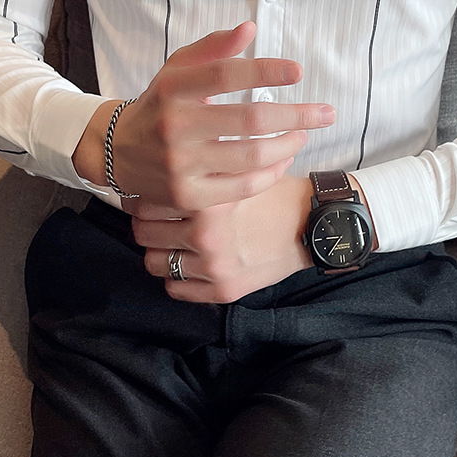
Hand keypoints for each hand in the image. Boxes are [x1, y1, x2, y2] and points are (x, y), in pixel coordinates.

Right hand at [72, 21, 334, 213]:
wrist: (118, 151)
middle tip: (326, 113)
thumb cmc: (160, 103)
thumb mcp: (177, 69)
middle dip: (297, 116)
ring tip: (305, 135)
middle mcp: (175, 126)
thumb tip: (250, 28)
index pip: (226, 75)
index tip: (298, 71)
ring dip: (289, 145)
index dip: (266, 71)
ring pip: (252, 157)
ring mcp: (181, 165)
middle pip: (249, 120)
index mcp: (174, 88)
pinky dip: (271, 173)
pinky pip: (242, 187)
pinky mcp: (188, 195)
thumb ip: (212, 47)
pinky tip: (284, 159)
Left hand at [132, 175, 313, 302]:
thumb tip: (161, 166)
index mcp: (209, 201)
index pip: (149, 202)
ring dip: (159, 251)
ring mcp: (214, 266)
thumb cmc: (275, 195)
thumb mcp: (240, 172)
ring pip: (154, 262)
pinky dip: (177, 277)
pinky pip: (175, 288)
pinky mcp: (223, 290)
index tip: (147, 196)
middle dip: (147, 224)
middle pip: (144, 232)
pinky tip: (189, 263)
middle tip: (156, 220)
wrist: (312, 226)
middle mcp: (207, 235)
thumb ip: (203, 172)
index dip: (144, 197)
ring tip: (171, 242)